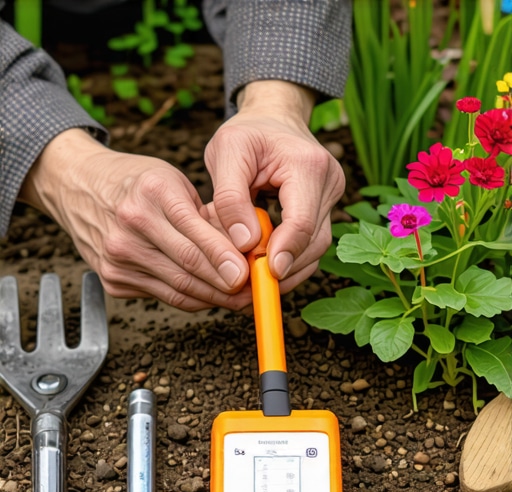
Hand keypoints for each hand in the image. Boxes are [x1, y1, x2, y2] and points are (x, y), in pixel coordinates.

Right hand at [19, 129, 251, 310]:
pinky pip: (163, 295)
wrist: (80, 186)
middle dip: (225, 285)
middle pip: (187, 265)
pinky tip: (209, 296)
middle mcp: (130, 224)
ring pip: (178, 287)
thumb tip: (245, 249)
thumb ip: (206, 215)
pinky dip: (190, 298)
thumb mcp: (174, 182)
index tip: (248, 274)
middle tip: (252, 293)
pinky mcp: (112, 277)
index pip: (194, 234)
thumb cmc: (138, 182)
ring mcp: (117, 254)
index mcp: (153, 191)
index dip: (224, 258)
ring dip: (212, 298)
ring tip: (238, 299)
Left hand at [204, 80, 345, 292]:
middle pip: (315, 241)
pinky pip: (312, 240)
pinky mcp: (325, 206)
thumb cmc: (247, 133)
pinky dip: (290, 256)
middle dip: (285, 267)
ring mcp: (332, 195)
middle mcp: (330, 181)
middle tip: (254, 285)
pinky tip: (268, 264)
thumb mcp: (226, 153)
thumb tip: (245, 243)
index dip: (284, 253)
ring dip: (289, 266)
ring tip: (257, 277)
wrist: (272, 119)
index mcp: (307, 165)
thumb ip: (230, 198)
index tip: (263, 276)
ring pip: (317, 246)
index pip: (302, 222)